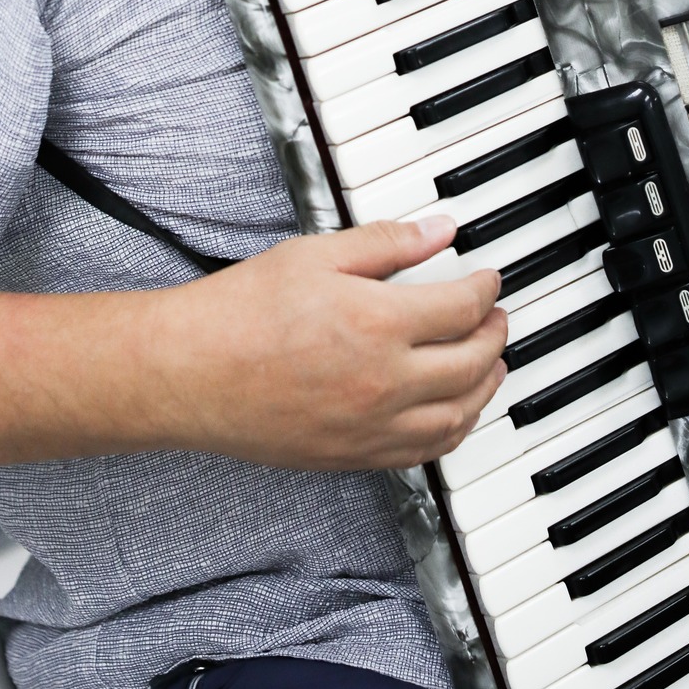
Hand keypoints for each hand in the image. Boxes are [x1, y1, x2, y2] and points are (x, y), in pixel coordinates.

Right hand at [140, 215, 506, 470]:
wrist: (191, 373)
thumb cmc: (241, 311)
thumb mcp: (315, 255)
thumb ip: (386, 243)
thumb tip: (439, 232)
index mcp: (379, 323)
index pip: (463, 308)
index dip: (486, 289)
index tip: (489, 278)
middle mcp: (386, 382)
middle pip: (473, 362)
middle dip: (495, 335)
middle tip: (497, 316)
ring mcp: (372, 427)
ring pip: (459, 414)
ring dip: (486, 386)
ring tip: (490, 362)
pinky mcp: (355, 457)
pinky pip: (428, 450)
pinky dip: (455, 428)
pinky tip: (455, 410)